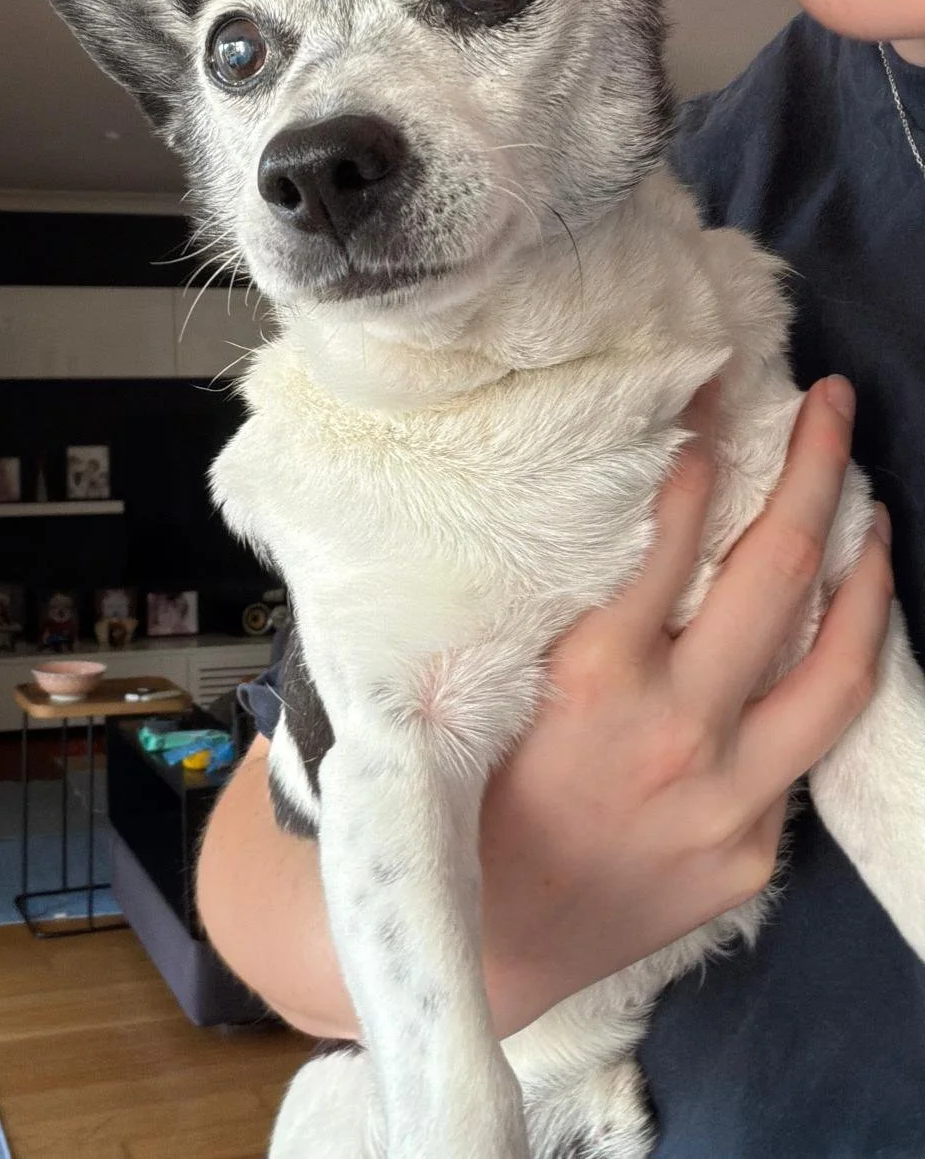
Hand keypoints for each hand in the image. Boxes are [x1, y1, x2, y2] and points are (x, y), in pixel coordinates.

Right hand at [479, 376, 893, 1035]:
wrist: (476, 946)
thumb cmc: (457, 794)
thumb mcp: (476, 680)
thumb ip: (548, 598)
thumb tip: (601, 502)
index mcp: (594, 676)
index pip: (677, 528)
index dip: (706, 442)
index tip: (721, 383)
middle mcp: (678, 731)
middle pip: (777, 573)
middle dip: (816, 472)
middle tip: (832, 405)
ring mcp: (731, 799)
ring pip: (839, 667)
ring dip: (865, 576)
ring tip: (873, 514)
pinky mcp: (753, 853)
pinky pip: (808, 748)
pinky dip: (825, 678)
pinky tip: (826, 641)